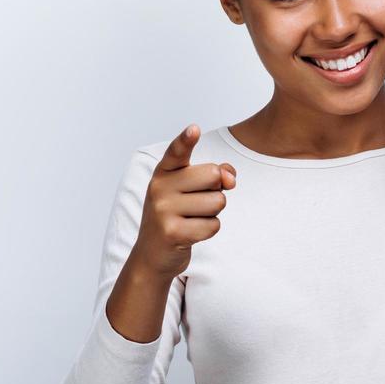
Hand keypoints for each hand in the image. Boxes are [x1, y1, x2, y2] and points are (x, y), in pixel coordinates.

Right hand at [132, 124, 236, 279]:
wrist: (153, 254)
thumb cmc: (177, 215)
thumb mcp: (190, 191)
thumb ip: (214, 175)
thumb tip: (231, 177)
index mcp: (164, 173)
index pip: (177, 152)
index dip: (186, 140)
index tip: (194, 130)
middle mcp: (160, 188)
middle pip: (213, 176)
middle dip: (216, 190)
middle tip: (197, 203)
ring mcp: (163, 210)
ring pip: (217, 202)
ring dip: (213, 213)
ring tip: (192, 218)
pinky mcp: (172, 232)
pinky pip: (213, 225)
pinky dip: (208, 230)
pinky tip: (191, 232)